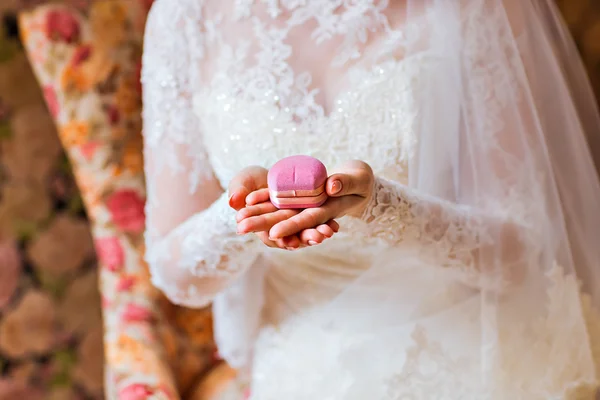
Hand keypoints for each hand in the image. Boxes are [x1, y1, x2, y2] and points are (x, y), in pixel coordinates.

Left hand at [238, 160, 374, 244]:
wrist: (359, 179)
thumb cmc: (362, 179)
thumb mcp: (359, 178)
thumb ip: (346, 182)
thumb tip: (331, 187)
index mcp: (328, 210)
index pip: (307, 220)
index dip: (290, 227)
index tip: (272, 234)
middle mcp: (311, 211)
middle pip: (286, 220)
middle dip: (263, 225)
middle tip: (240, 227)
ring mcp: (303, 205)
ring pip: (278, 213)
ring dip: (258, 217)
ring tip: (238, 221)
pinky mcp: (297, 196)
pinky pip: (278, 200)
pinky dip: (263, 200)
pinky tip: (246, 200)